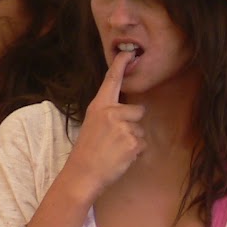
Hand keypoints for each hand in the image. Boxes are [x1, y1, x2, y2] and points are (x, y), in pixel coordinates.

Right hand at [63, 51, 144, 197]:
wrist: (83, 173)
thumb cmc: (87, 150)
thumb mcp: (93, 124)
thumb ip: (108, 114)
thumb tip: (127, 112)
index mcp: (99, 106)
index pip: (112, 81)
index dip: (121, 65)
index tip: (129, 53)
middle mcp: (112, 112)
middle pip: (138, 110)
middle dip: (133, 124)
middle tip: (115, 139)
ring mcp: (123, 127)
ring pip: (141, 130)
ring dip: (133, 141)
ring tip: (115, 150)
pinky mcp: (133, 142)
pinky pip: (143, 144)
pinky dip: (135, 153)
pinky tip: (120, 157)